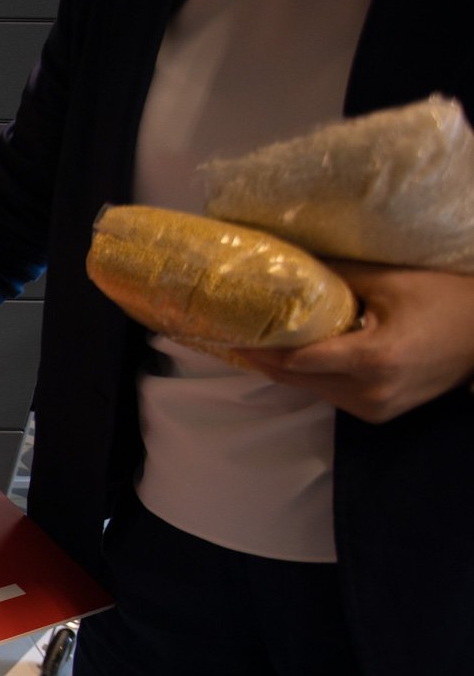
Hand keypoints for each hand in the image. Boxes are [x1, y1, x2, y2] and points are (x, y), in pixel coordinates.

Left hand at [237, 262, 473, 421]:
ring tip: (260, 343)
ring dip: (287, 369)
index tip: (230, 334)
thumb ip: (337, 274)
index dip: (260, 348)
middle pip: (298, 378)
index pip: (297, 359)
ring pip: (312, 390)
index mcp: (372, 359)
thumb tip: (290, 261)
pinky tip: (298, 357)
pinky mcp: (378, 414)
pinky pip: (333, 395)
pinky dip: (314, 377)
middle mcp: (370, 392)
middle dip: (265, 358)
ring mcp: (375, 408)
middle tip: (235, 335)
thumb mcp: (390, 280)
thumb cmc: (444, 300)